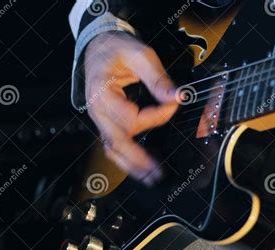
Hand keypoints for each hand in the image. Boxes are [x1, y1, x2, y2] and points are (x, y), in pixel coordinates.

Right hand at [84, 31, 178, 185]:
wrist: (98, 47)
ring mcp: (100, 118)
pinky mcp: (105, 122)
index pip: (131, 117)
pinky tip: (140, 166)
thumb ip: (158, 78)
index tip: (173, 106)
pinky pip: (112, 144)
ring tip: (150, 177)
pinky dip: (125, 158)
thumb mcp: (140, 55)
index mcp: (102, 92)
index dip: (156, 116)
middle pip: (117, 141)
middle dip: (138, 159)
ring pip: (112, 148)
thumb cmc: (116, 49)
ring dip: (130, 165)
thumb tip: (177, 98)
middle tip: (157, 172)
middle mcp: (98, 110)